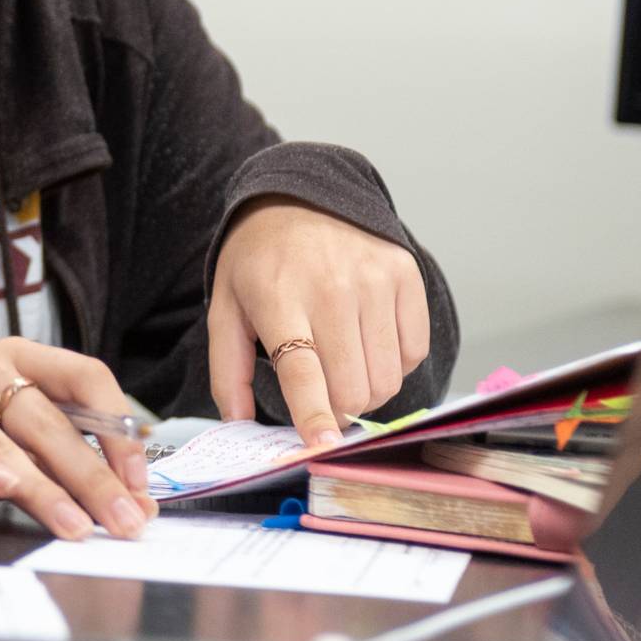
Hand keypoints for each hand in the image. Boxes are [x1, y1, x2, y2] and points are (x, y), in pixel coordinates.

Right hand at [0, 337, 154, 541]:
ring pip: (6, 442)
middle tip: (123, 519)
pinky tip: (6, 489)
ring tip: (76, 526)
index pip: (84, 376)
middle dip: (93, 476)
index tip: (138, 478)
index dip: (118, 427)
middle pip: (50, 419)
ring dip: (47, 490)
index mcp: (12, 353)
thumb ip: (49, 454)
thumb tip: (120, 501)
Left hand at [206, 198, 431, 448]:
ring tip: (343, 369)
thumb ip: (228, 371)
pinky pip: (414, 351)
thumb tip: (238, 425)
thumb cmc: (260, 261)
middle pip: (353, 388)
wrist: (299, 194)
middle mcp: (333, 287)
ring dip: (367, 392)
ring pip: (387, 378)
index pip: (304, 372)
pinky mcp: (405, 274)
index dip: (315, 416)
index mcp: (279, 298)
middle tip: (322, 399)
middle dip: (338, 411)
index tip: (324, 447)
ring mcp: (375, 278)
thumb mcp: (226, 308)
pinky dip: (393, 363)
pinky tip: (368, 344)